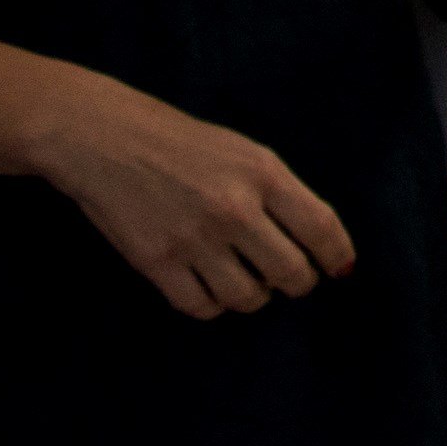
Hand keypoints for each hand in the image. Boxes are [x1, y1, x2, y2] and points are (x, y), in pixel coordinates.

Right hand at [33, 76, 356, 318]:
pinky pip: (201, 306)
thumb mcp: (242, 151)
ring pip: (247, 297)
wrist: (106, 138)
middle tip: (293, 281)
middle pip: (291, 272)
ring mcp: (195, 238)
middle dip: (299, 282)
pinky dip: (213, 305)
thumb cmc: (181, 141)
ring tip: (250, 283)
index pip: (320, 226)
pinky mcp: (156, 262)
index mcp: (263, 172)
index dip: (337, 254)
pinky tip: (211, 288)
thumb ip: (277, 191)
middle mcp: (235, 208)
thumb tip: (311, 240)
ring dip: (256, 297)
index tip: (340, 269)